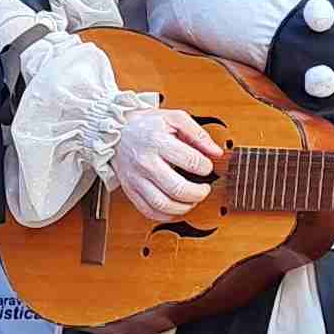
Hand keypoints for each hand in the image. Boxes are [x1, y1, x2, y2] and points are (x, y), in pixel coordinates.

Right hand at [109, 105, 218, 223]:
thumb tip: (216, 152)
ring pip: (163, 204)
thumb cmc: (147, 124)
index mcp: (157, 141)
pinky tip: (176, 209)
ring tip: (192, 201)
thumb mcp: (174, 118)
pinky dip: (166, 215)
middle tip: (204, 190)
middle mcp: (145, 162)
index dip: (205, 167)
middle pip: (177, 188)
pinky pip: (148, 211)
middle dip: (199, 193)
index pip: (190, 161)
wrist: (116, 130)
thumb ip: (198, 134)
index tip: (206, 167)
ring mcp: (136, 178)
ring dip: (184, 207)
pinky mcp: (130, 190)